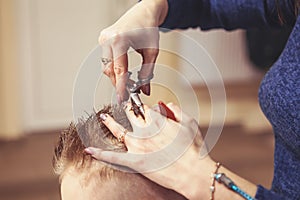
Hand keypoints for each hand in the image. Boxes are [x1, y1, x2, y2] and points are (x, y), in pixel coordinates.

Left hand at [85, 102, 213, 198]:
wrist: (192, 173)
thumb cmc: (193, 149)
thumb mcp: (190, 123)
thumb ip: (176, 109)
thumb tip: (165, 104)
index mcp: (157, 120)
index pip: (145, 108)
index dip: (145, 108)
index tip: (143, 108)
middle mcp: (144, 131)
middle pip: (130, 114)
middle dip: (127, 108)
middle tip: (124, 106)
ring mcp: (137, 146)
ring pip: (118, 130)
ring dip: (109, 122)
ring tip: (103, 117)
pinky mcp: (133, 161)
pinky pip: (113, 157)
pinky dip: (100, 153)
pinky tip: (89, 150)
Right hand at [99, 0, 167, 102]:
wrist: (144, 12)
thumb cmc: (149, 28)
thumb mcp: (152, 52)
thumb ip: (148, 73)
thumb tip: (145, 90)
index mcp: (119, 39)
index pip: (119, 69)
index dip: (121, 87)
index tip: (122, 99)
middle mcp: (108, 39)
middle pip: (109, 70)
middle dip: (118, 83)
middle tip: (128, 94)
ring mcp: (103, 39)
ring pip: (106, 66)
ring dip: (116, 77)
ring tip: (129, 84)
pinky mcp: (103, 40)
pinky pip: (106, 59)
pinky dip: (114, 68)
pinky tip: (124, 73)